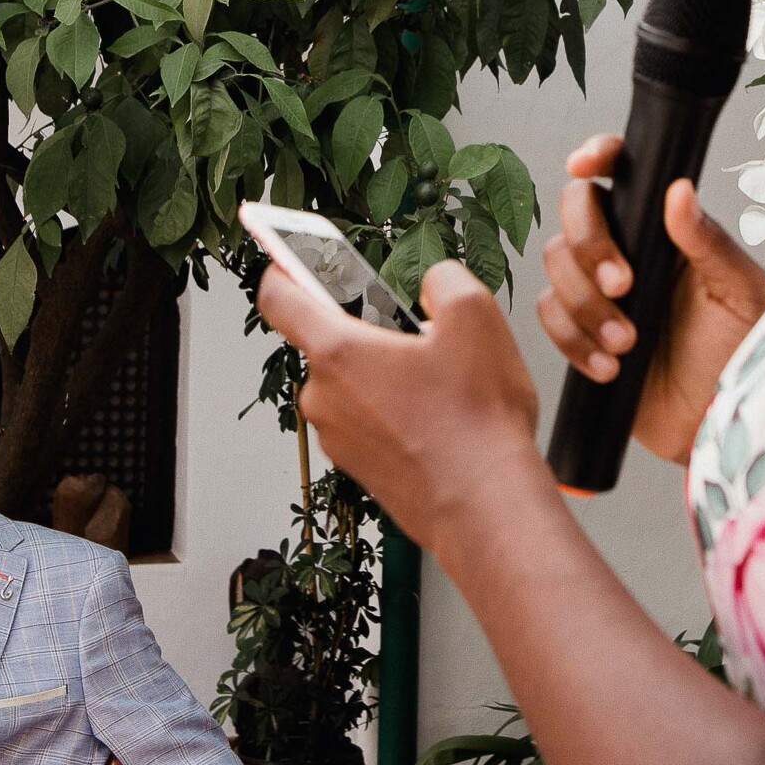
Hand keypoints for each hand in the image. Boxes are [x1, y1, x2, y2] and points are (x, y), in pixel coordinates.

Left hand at [257, 260, 544, 552]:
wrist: (485, 506)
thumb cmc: (475, 424)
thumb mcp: (475, 316)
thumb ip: (444, 279)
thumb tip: (436, 284)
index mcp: (338, 351)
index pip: (279, 297)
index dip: (282, 268)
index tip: (288, 258)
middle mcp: (325, 396)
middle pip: (328, 342)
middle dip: (369, 332)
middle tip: (419, 338)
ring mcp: (339, 437)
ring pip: (352, 386)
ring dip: (385, 376)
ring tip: (440, 386)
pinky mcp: (360, 467)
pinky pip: (368, 422)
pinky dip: (394, 414)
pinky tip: (440, 420)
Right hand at [537, 134, 764, 464]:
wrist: (720, 425)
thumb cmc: (744, 353)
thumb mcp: (740, 294)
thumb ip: (709, 243)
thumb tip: (679, 190)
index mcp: (668, 231)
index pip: (626, 176)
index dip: (598, 157)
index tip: (583, 165)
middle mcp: (630, 252)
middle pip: (575, 216)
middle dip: (589, 247)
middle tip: (623, 285)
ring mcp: (602, 293)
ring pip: (556, 269)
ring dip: (587, 306)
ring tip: (629, 342)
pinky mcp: (583, 335)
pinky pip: (552, 321)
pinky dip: (575, 343)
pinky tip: (611, 367)